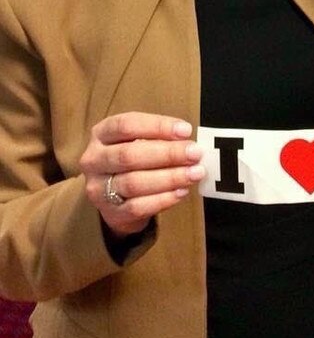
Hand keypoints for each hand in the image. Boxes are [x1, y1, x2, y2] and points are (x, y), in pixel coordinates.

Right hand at [79, 112, 205, 237]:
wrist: (114, 197)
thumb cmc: (133, 160)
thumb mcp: (138, 140)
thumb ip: (159, 138)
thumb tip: (188, 141)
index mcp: (101, 133)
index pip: (127, 125)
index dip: (157, 126)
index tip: (185, 130)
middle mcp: (94, 160)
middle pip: (130, 155)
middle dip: (167, 154)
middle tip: (194, 154)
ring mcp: (98, 188)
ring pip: (134, 183)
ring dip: (169, 177)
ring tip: (194, 173)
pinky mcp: (111, 212)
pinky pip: (138, 207)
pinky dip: (163, 199)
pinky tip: (181, 191)